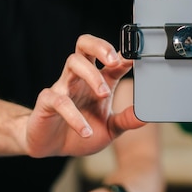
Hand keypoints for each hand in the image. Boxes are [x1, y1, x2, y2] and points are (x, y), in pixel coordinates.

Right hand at [24, 34, 143, 157]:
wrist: (50, 145)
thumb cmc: (81, 130)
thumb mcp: (110, 128)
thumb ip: (126, 120)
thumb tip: (145, 116)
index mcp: (99, 80)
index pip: (112, 59)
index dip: (124, 55)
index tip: (136, 57)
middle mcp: (80, 77)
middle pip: (85, 45)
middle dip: (100, 46)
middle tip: (114, 60)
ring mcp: (63, 86)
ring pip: (73, 62)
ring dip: (91, 75)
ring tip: (104, 93)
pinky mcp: (47, 101)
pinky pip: (59, 100)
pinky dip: (74, 116)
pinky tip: (86, 131)